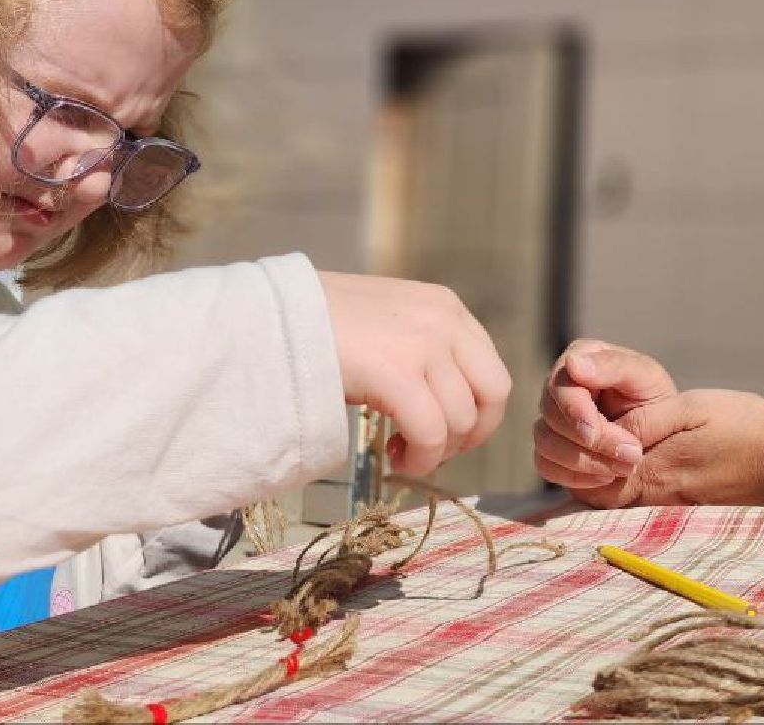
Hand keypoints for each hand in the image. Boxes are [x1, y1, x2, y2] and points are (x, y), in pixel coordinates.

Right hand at [319, 272, 511, 476]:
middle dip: (470, 433)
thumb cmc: (318, 324)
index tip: (446, 433)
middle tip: (433, 450)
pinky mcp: (397, 374)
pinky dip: (420, 457)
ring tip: (399, 453)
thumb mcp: (389, 323)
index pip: (492, 370)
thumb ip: (424, 350)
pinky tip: (393, 457)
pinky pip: (431, 434)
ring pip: (461, 420)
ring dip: (435, 451)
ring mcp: (424, 345)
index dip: (477, 412)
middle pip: (494, 395)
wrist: (270, 317)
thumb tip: (448, 403)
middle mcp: (444, 320)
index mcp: (445, 306)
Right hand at [532, 339, 675, 489]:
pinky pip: (546, 466)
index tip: (596, 435)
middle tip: (632, 455)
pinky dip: (576, 477)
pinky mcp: (552, 450)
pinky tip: (606, 478)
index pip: (560, 386)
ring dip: (586, 462)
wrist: (663, 436)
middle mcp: (560, 387)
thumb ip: (613, 366)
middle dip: (591, 442)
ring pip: (545, 443)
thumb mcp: (646, 376)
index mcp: (580, 358)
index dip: (575, 413)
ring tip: (625, 467)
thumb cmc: (656, 399)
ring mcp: (552, 420)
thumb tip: (573, 364)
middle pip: (551, 417)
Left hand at [575, 389, 763, 508]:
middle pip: (597, 496)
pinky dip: (626, 487)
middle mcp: (656, 501)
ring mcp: (670, 513)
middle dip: (582, 469)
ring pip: (616, 503)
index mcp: (653, 472)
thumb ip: (646, 420)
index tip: (577, 428)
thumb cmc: (745, 427)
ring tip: (603, 448)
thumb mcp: (692, 407)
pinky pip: (639, 507)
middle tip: (582, 438)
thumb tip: (609, 432)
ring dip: (602, 478)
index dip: (576, 454)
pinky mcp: (683, 515)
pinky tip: (635, 464)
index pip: (589, 477)